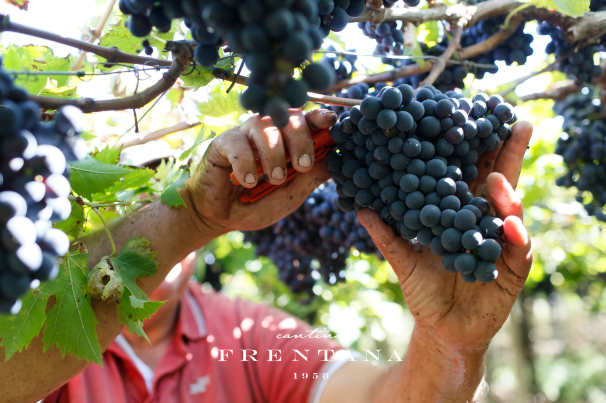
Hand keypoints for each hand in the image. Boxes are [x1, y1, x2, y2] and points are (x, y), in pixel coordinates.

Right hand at [186, 109, 335, 232]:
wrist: (221, 217)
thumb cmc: (257, 203)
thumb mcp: (290, 195)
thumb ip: (309, 179)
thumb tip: (333, 163)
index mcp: (289, 141)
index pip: (307, 121)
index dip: (320, 117)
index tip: (331, 121)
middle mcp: (269, 132)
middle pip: (289, 117)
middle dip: (301, 139)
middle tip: (303, 164)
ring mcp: (246, 135)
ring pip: (265, 127)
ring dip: (275, 154)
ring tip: (275, 178)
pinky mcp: (223, 143)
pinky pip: (238, 143)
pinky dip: (246, 163)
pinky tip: (249, 182)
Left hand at [357, 121, 533, 353]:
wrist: (440, 328)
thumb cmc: (424, 288)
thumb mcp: (402, 258)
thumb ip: (386, 234)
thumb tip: (359, 209)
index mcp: (461, 212)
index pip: (471, 174)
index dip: (475, 148)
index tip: (475, 117)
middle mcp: (485, 222)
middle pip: (501, 183)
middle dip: (510, 154)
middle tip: (518, 123)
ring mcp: (501, 243)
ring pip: (511, 212)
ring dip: (506, 195)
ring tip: (496, 180)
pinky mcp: (512, 269)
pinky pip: (516, 250)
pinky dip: (513, 236)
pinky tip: (508, 224)